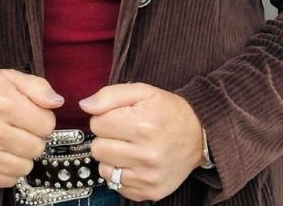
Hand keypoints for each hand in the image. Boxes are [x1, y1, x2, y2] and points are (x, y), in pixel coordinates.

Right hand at [0, 69, 62, 187]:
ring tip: (11, 140)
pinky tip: (2, 152)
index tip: (33, 115)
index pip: (47, 125)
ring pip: (26, 167)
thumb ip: (38, 87)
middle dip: (34, 138)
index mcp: (4, 103)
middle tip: (21, 128)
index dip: (44, 119)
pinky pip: (10, 180)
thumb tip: (57, 102)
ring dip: (23, 155)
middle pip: (38, 147)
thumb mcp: (11, 78)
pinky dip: (10, 169)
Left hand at [80, 83, 203, 201]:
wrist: (198, 135)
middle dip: (106, 137)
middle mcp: (146, 154)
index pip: (97, 124)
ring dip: (111, 157)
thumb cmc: (168, 111)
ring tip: (127, 147)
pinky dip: (121, 173)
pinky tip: (134, 162)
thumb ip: (110, 95)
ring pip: (104, 169)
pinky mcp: (151, 192)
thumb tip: (85, 106)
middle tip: (122, 132)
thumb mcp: (142, 91)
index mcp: (142, 125)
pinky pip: (117, 186)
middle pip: (98, 148)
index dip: (104, 117)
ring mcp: (148, 177)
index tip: (117, 116)